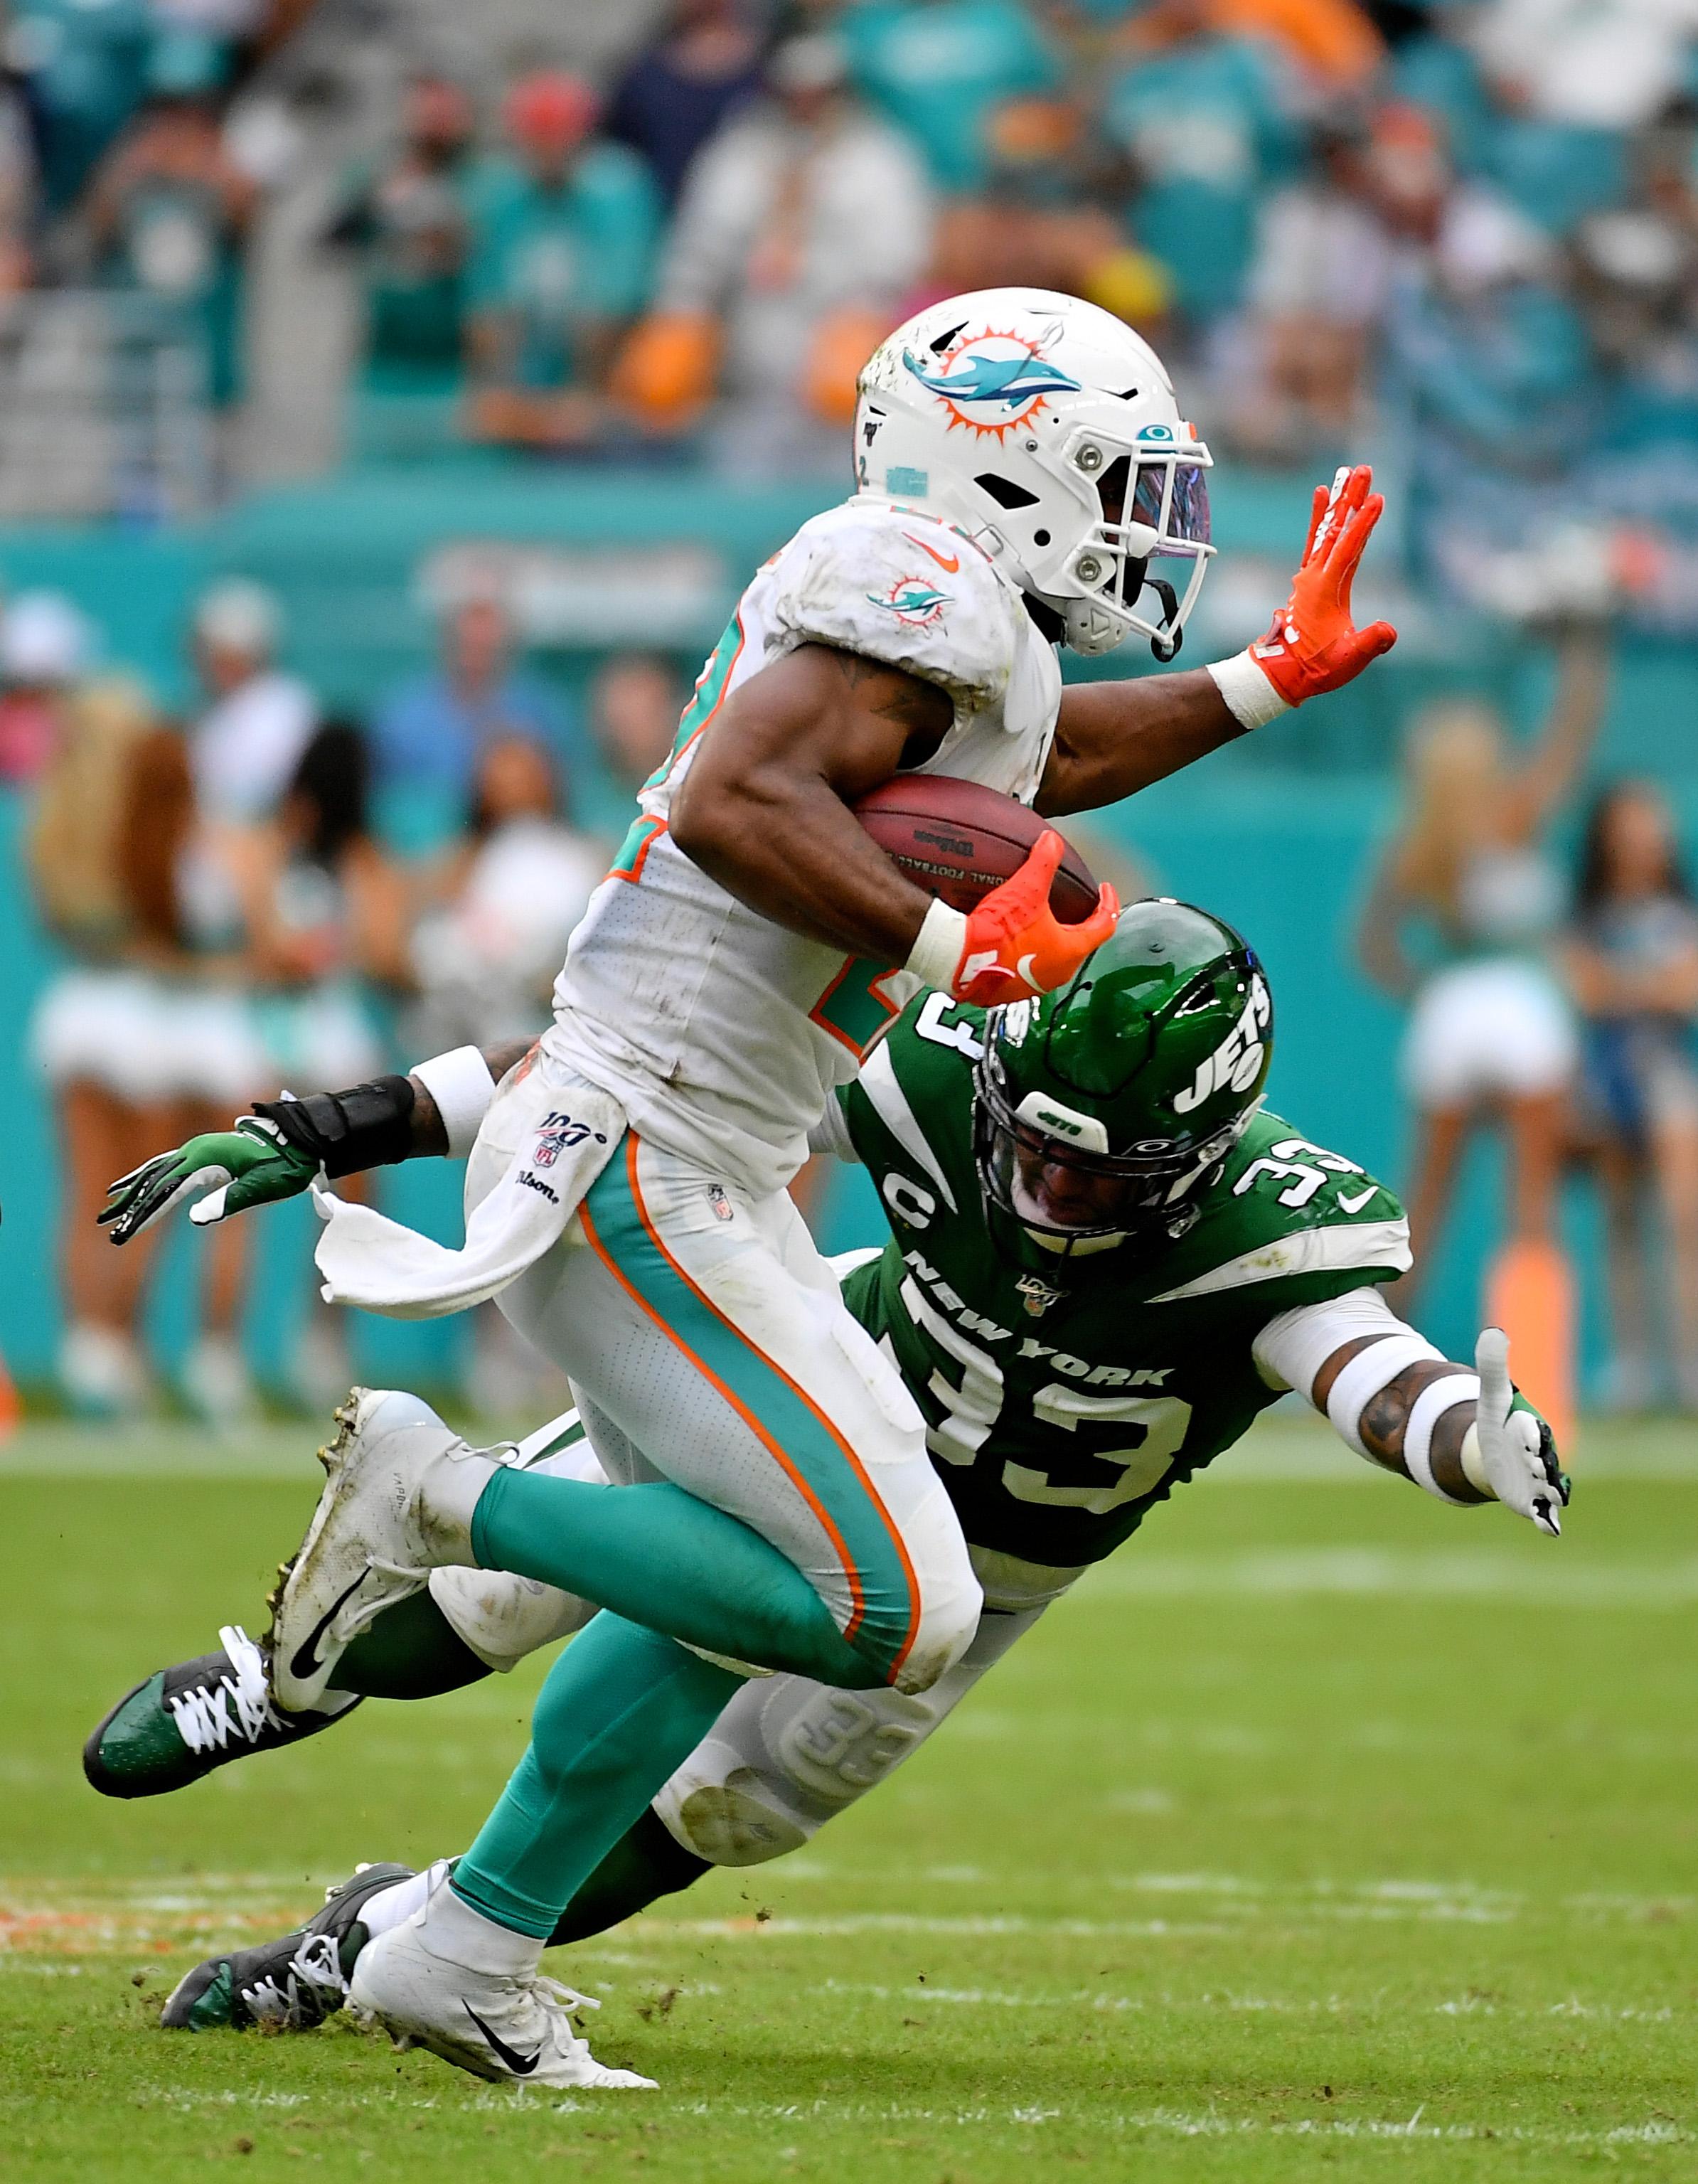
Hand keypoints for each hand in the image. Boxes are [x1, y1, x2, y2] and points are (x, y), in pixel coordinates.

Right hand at [99, 1117, 318, 1245]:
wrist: (304, 1140)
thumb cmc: (286, 1166)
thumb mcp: (261, 1187)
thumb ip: (229, 1201)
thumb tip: (195, 1219)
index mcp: (205, 1157)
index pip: (165, 1190)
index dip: (143, 1212)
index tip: (123, 1232)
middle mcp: (195, 1149)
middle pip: (153, 1179)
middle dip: (129, 1205)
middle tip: (106, 1227)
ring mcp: (198, 1148)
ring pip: (155, 1171)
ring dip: (132, 1191)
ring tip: (108, 1210)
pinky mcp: (203, 1152)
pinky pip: (165, 1165)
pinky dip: (145, 1176)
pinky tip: (132, 1184)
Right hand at [952, 831, 1119, 1005]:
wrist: (960, 958)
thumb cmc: (999, 930)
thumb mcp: (1026, 888)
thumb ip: (1044, 861)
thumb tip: (1052, 841)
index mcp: (1070, 950)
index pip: (1104, 925)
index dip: (1108, 904)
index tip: (1105, 891)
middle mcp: (1059, 973)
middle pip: (1080, 944)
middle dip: (1080, 924)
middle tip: (1075, 907)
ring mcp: (1036, 986)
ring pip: (1054, 961)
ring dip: (1053, 942)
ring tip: (1044, 924)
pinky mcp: (1012, 991)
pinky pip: (1029, 973)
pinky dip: (1029, 957)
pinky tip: (1018, 944)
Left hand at [1250, 465, 1397, 705]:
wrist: (1284, 673)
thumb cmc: (1317, 668)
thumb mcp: (1348, 660)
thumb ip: (1370, 643)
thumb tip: (1389, 631)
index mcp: (1325, 590)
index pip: (1348, 549)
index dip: (1363, 524)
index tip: (1376, 498)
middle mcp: (1314, 577)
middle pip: (1335, 530)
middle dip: (1350, 499)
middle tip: (1361, 469)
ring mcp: (1310, 576)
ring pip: (1326, 531)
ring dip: (1338, 503)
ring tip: (1345, 473)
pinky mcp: (1310, 579)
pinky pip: (1317, 541)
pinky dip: (1321, 519)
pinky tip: (1323, 497)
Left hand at [1467, 1327, 1569, 1536]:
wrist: (1498, 1456)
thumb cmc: (1500, 1425)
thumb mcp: (1492, 1397)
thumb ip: (1494, 1368)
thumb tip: (1494, 1331)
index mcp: (1532, 1429)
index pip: (1533, 1430)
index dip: (1529, 1431)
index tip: (1525, 1428)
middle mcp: (1541, 1456)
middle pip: (1544, 1461)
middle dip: (1540, 1463)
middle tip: (1535, 1465)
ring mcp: (1539, 1481)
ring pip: (1548, 1487)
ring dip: (1548, 1492)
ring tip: (1548, 1498)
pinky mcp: (1534, 1502)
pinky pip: (1545, 1514)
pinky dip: (1549, 1521)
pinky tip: (1551, 1530)